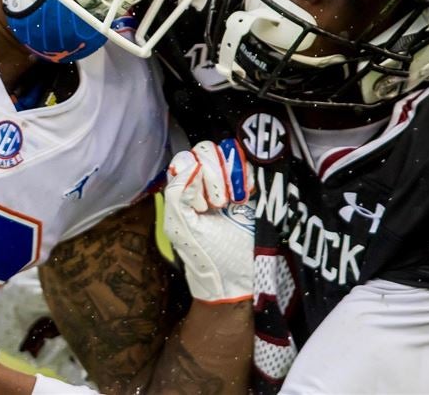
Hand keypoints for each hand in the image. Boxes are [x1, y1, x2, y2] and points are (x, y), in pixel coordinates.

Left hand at [164, 139, 254, 303]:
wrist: (237, 279)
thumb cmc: (205, 255)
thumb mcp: (181, 227)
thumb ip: (177, 194)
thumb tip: (193, 165)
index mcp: (182, 190)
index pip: (185, 158)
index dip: (194, 175)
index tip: (202, 206)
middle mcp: (204, 182)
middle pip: (206, 149)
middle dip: (214, 174)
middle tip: (219, 205)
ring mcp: (228, 183)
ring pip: (228, 151)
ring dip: (231, 174)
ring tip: (234, 202)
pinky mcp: (251, 188)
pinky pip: (249, 163)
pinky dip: (247, 177)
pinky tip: (245, 199)